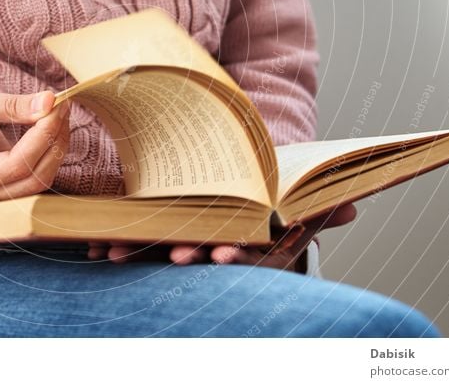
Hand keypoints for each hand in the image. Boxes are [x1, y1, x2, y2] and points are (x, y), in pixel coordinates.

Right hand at [0, 74, 70, 204]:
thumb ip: (10, 105)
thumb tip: (49, 103)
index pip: (16, 165)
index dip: (42, 136)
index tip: (56, 105)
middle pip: (32, 179)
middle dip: (53, 142)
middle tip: (62, 106)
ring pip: (39, 180)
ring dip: (55, 147)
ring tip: (59, 113)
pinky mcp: (2, 187)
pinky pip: (35, 174)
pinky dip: (49, 151)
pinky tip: (52, 126)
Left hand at [87, 203, 356, 270]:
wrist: (242, 191)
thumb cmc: (268, 197)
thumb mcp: (297, 201)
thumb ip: (322, 207)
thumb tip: (353, 208)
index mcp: (247, 239)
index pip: (242, 250)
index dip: (233, 253)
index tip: (222, 256)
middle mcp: (214, 244)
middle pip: (199, 250)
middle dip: (186, 253)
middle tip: (176, 257)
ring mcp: (185, 238)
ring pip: (161, 247)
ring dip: (139, 252)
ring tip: (115, 255)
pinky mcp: (161, 229)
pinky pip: (137, 240)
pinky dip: (117, 244)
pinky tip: (95, 249)